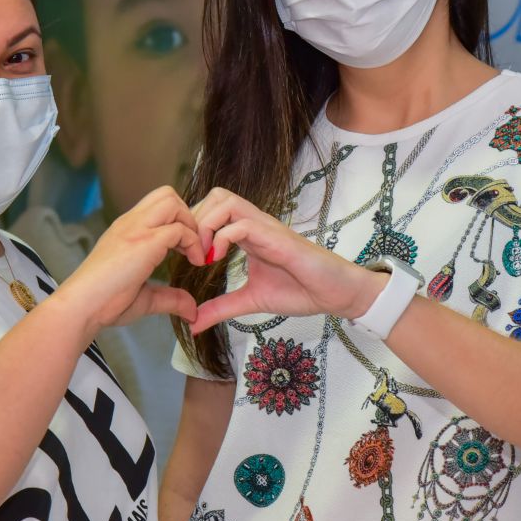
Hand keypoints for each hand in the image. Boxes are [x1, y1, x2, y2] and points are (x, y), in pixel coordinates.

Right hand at [56, 186, 205, 340]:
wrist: (81, 307)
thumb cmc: (103, 303)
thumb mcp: (144, 298)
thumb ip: (170, 298)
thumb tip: (192, 310)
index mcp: (127, 230)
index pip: (158, 205)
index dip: (179, 222)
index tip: (185, 251)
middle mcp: (130, 223)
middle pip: (167, 194)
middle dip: (187, 216)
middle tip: (191, 246)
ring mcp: (135, 229)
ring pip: (172, 202)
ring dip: (190, 223)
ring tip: (193, 252)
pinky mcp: (143, 242)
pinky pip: (178, 229)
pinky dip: (193, 243)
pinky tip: (194, 262)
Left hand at [190, 188, 387, 333]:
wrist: (335, 294)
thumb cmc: (300, 291)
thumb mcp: (250, 301)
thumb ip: (221, 308)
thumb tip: (193, 324)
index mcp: (247, 233)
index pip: (211, 209)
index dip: (192, 226)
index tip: (185, 256)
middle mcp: (255, 223)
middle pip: (214, 195)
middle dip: (194, 220)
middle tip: (191, 252)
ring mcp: (266, 227)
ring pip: (225, 200)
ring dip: (205, 224)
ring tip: (203, 255)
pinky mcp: (276, 238)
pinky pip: (241, 224)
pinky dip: (221, 238)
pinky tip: (217, 259)